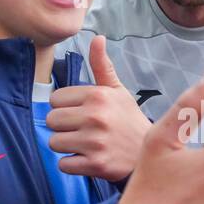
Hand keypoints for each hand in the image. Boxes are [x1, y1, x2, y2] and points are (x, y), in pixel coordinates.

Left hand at [46, 36, 149, 180]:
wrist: (151, 154)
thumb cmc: (129, 121)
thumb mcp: (119, 91)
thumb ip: (102, 66)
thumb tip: (97, 38)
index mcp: (98, 95)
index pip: (55, 99)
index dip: (66, 107)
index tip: (81, 114)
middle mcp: (95, 116)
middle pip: (51, 121)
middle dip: (63, 127)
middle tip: (82, 130)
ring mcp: (95, 142)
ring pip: (54, 142)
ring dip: (66, 146)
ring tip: (85, 144)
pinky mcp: (95, 164)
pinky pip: (63, 164)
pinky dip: (72, 165)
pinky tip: (87, 158)